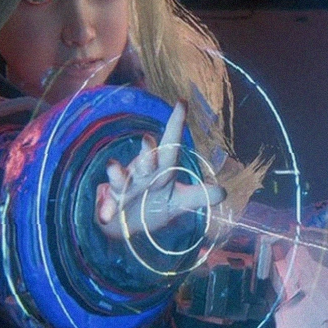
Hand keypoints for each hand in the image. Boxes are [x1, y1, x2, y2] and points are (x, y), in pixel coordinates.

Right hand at [94, 100, 225, 240]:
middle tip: (148, 140)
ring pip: (120, 178)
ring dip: (117, 173)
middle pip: (145, 160)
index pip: (171, 144)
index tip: (182, 103)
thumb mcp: (180, 201)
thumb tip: (223, 192)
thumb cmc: (155, 204)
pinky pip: (107, 207)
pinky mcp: (111, 204)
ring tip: (113, 167)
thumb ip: (200, 196)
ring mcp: (124, 187)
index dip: (176, 125)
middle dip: (147, 152)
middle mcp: (142, 173)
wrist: (128, 225)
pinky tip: (104, 215)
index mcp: (162, 169)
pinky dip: (105, 210)